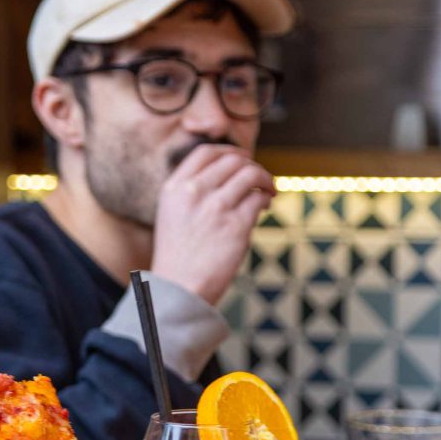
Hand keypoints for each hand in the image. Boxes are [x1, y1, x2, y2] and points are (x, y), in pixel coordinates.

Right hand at [150, 143, 275, 304]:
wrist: (180, 288)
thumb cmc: (179, 255)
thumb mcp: (172, 214)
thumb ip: (191, 190)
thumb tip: (228, 172)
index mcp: (174, 187)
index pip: (206, 152)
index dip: (229, 151)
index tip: (241, 158)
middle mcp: (193, 192)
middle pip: (233, 160)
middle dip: (252, 165)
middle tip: (259, 178)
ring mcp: (215, 207)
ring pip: (251, 174)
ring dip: (265, 179)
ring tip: (268, 191)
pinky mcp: (236, 225)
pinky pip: (259, 199)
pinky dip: (266, 199)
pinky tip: (265, 207)